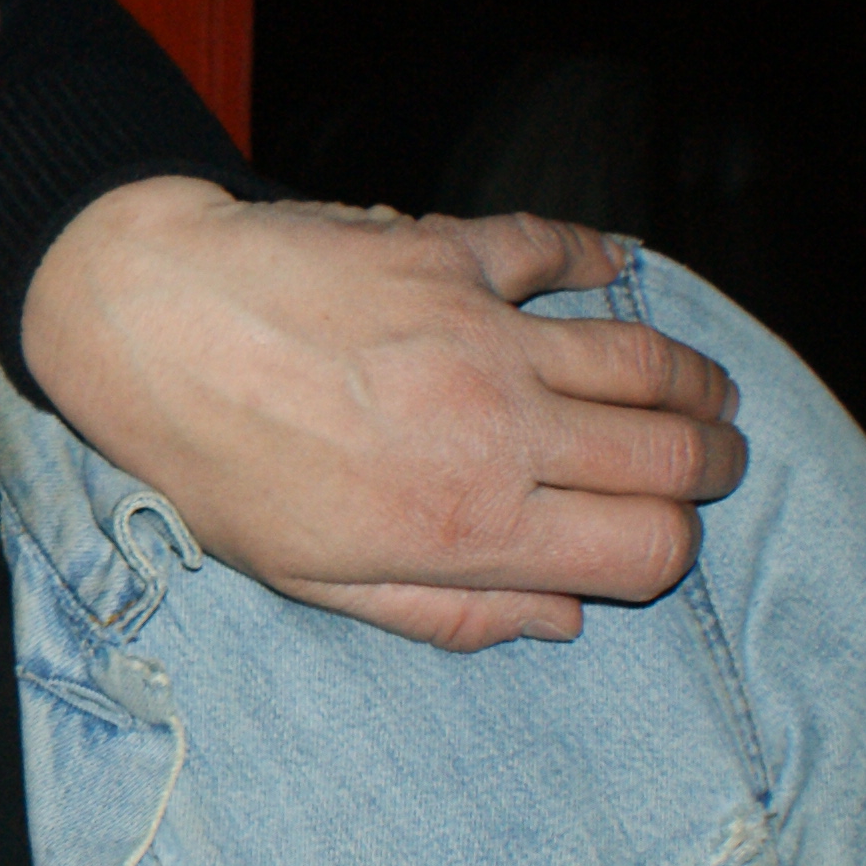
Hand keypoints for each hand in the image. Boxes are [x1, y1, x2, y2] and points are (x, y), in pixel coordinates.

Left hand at [20, 183, 745, 646]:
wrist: (149, 326)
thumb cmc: (217, 466)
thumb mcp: (317, 583)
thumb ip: (449, 611)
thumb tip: (563, 618)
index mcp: (471, 526)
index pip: (647, 549)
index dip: (673, 551)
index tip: (662, 541)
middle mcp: (500, 429)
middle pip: (671, 451)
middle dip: (714, 465)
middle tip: (715, 464)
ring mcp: (483, 333)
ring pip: (642, 354)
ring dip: (692, 377)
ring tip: (704, 391)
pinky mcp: (451, 252)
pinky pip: (555, 247)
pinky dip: (597, 258)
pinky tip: (613, 269)